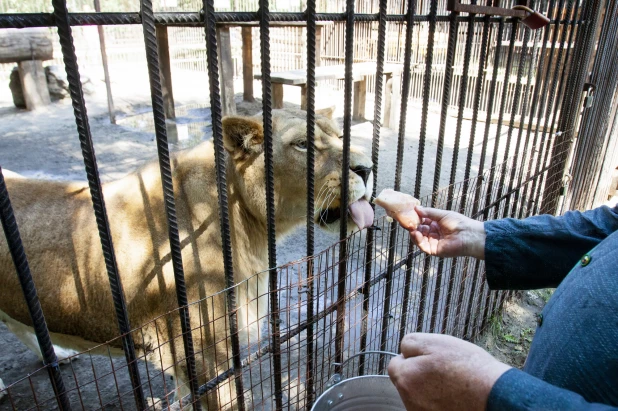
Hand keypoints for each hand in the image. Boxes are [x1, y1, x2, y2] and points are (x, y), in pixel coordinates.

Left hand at [388, 333, 510, 410]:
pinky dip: (438, 401)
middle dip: (418, 374)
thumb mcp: (436, 342)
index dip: (411, 357)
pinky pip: (429, 405)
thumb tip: (402, 349)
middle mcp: (409, 400)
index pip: (395, 364)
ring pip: (418, 395)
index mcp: (405, 377)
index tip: (428, 357)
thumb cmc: (468, 367)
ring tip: (451, 383)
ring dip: (428, 388)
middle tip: (442, 369)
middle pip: (406, 381)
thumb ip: (411, 343)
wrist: (493, 395)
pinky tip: (454, 396)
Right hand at [410, 206, 485, 258]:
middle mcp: (434, 234)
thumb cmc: (458, 223)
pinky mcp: (434, 250)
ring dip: (414, 233)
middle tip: (408, 221)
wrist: (468, 235)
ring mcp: (433, 242)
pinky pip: (423, 246)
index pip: (423, 222)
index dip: (417, 218)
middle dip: (414, 226)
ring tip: (411, 227)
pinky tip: (415, 233)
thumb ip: (428, 212)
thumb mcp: (442, 215)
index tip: (410, 214)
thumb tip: (416, 208)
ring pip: (419, 238)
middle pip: (420, 230)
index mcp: (436, 225)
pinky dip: (418, 240)